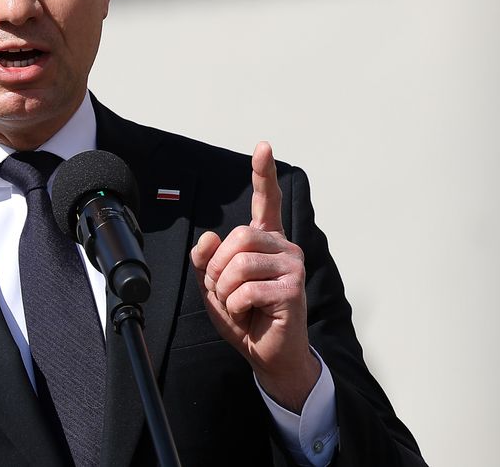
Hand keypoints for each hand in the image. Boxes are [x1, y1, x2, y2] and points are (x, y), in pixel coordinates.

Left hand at [190, 141, 319, 412]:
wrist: (268, 353)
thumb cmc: (246, 317)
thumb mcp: (214, 288)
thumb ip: (206, 261)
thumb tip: (208, 237)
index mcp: (265, 241)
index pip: (266, 201)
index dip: (263, 173)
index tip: (263, 146)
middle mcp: (283, 246)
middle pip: (237, 237)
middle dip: (218, 269)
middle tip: (226, 293)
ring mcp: (292, 265)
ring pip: (240, 264)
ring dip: (226, 291)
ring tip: (237, 305)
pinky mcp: (293, 288)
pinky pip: (248, 289)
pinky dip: (237, 306)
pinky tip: (249, 314)